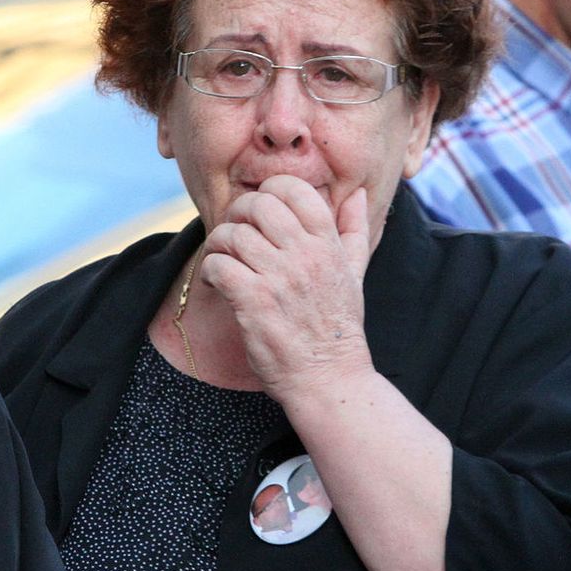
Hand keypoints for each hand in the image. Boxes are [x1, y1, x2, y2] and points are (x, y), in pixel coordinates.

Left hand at [199, 175, 374, 398]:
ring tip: (221, 261)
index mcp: (328, 245)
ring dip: (218, 244)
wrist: (329, 380)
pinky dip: (209, 270)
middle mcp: (305, 255)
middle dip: (238, 214)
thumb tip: (361, 195)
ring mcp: (279, 278)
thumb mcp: (355, 275)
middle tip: (234, 234)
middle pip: (259, 204)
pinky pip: (219, 265)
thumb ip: (355, 231)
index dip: (270, 191)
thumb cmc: (338, 330)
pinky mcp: (254, 302)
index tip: (260, 213)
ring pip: (233, 234)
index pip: (295, 190)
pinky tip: (214, 282)